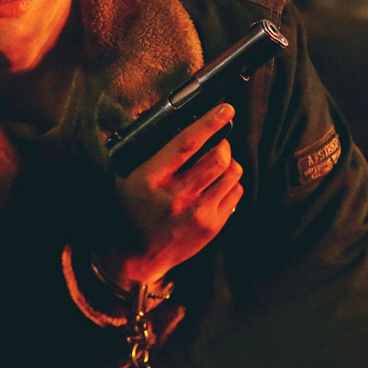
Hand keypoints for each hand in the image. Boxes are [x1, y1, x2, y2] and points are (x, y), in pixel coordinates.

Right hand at [98, 103, 243, 286]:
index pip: (186, 143)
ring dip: (230, 162)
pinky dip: (232, 183)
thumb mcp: (131, 178)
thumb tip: (180, 126)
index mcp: (152, 178)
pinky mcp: (212, 227)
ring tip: (219, 163)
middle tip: (219, 141)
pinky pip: (236, 193)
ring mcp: (198, 213)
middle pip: (218, 157)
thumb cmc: (131, 211)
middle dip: (223, 142)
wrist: (135, 257)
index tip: (224, 109)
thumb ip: (154, 154)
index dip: (208, 123)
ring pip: (232, 174)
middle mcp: (177, 195)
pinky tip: (218, 184)